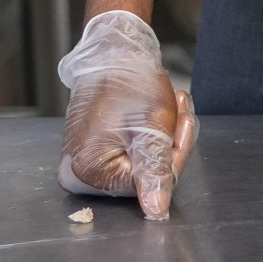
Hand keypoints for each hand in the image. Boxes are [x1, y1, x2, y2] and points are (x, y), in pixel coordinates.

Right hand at [56, 11, 196, 219]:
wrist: (111, 50)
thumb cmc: (128, 81)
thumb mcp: (151, 126)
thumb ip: (155, 171)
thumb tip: (155, 211)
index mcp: (90, 170)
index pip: (150, 182)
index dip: (174, 152)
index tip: (182, 120)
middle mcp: (79, 172)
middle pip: (144, 174)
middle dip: (169, 142)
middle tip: (179, 109)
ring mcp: (83, 161)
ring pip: (141, 163)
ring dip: (162, 135)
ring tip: (169, 103)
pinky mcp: (90, 149)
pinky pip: (129, 152)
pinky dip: (148, 133)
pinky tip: (154, 110)